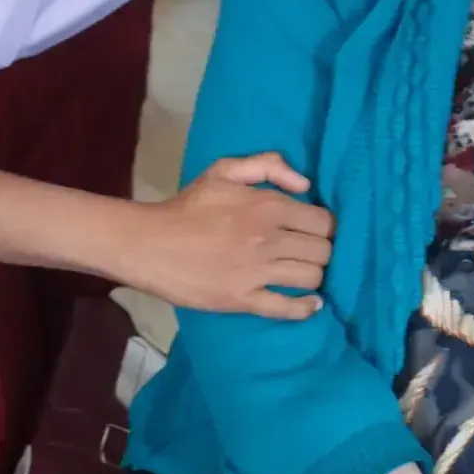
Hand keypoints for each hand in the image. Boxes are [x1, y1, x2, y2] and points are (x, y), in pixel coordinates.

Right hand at [125, 152, 334, 318]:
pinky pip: (286, 308)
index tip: (315, 230)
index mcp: (270, 206)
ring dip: (314, 276)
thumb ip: (269, 165)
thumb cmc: (188, 205)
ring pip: (311, 277)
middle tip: (309, 252)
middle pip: (323, 251)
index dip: (325, 226)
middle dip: (322, 251)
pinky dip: (304, 308)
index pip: (324, 222)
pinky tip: (311, 304)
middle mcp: (270, 239)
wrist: (148, 243)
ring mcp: (257, 272)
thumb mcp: (225, 170)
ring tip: (305, 272)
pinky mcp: (242, 299)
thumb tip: (306, 184)